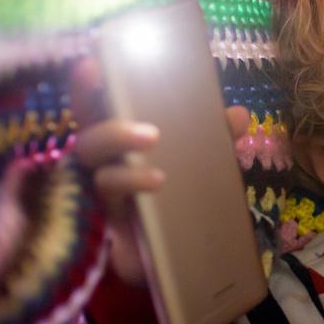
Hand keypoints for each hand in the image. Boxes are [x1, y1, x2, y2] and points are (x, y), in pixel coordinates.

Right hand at [70, 58, 250, 286]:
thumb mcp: (199, 164)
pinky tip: (155, 191)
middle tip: (151, 134)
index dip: (85, 87)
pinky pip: (107, 211)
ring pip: (96, 177)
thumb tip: (239, 114)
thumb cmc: (175, 198)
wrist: (174, 258)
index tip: (91, 64)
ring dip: (126, 172)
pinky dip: (131, 197)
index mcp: (118, 143)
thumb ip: (214, 139)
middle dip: (113, 131)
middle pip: (88, 140)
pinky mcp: (104, 230)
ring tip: (159, 176)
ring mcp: (97, 199)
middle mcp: (100, 166)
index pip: (94, 109)